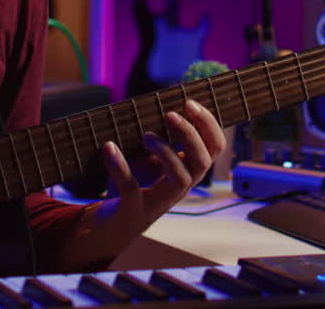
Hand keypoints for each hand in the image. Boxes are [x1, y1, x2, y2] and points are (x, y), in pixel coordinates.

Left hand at [62, 100, 224, 267]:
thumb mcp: (148, 156)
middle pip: (204, 162)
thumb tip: (156, 101)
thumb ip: (158, 134)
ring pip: (180, 179)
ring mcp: (159, 201)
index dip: (209, 124)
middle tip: (170, 114)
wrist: (111, 224)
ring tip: (146, 135)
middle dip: (191, 135)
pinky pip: (132, 189)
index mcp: (188, 169)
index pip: (215, 147)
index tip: (189, 102)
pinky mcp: (134, 210)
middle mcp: (180, 187)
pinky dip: (120, 166)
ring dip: (166, 152)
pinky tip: (109, 147)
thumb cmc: (134, 184)